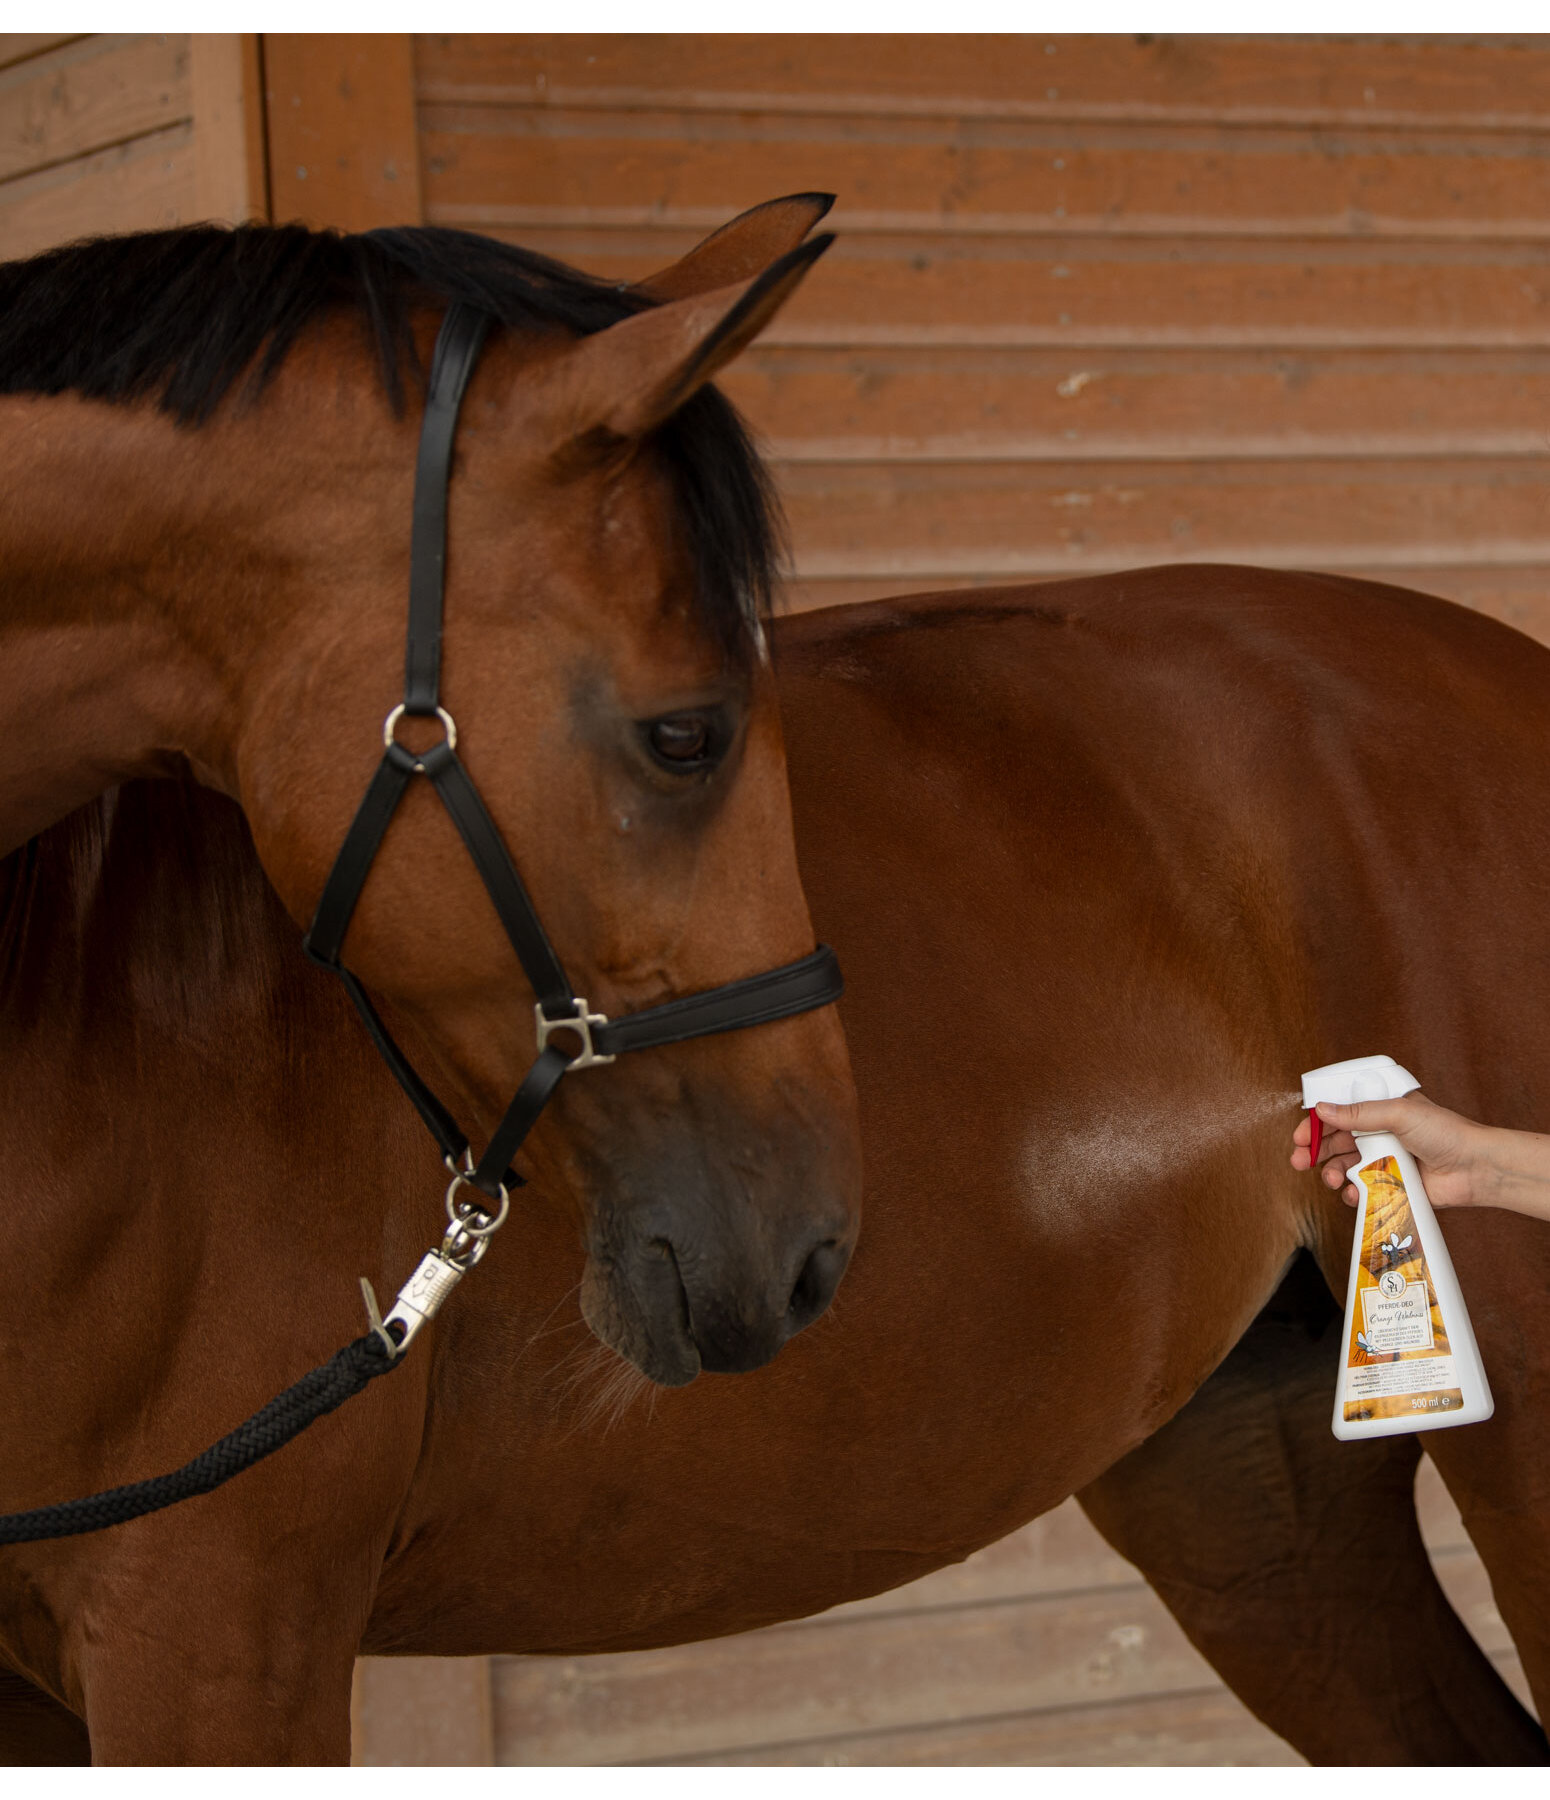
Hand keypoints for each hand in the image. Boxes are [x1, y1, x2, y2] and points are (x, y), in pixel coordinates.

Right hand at [1290, 1092, 1484, 1208]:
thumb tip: (1322, 1110)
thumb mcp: (1398, 1113)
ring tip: (1329, 1179)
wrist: (1475, 1168)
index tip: (1299, 1135)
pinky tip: (1351, 1192)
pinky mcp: (1390, 1183)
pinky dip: (1352, 1191)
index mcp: (1380, 1109)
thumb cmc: (1446, 1133)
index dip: (1316, 1123)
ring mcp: (1384, 1158)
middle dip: (1314, 1150)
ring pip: (1344, 1165)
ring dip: (1330, 1172)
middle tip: (1298, 1160)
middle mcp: (1379, 1133)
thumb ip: (1359, 1113)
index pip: (1339, 1112)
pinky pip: (1361, 1188)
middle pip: (1335, 1140)